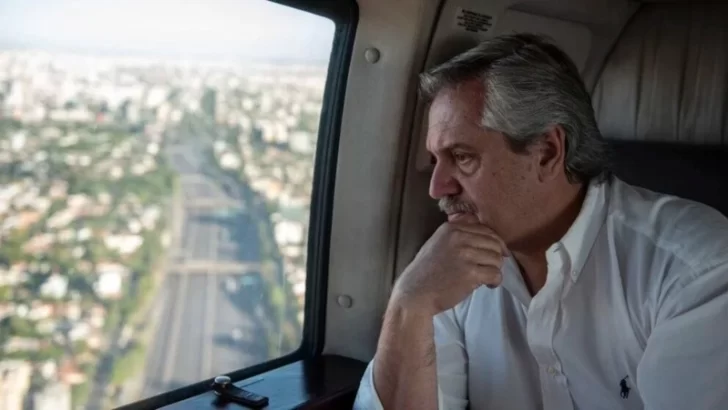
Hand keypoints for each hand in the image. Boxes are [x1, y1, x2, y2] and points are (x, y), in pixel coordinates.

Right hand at [392, 221, 506, 315]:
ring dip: (495, 270)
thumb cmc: (427, 271)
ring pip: (497, 259)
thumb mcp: (438, 243)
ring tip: (485, 278)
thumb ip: (458, 234)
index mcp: (451, 228)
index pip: (485, 229)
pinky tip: (487, 285)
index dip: (495, 242)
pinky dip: (495, 281)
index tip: (496, 253)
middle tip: (489, 268)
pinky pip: (495, 274)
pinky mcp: (470, 273)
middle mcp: (459, 238)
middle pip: (494, 243)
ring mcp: (465, 255)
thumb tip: (483, 229)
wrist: (415, 293)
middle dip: (496, 257)